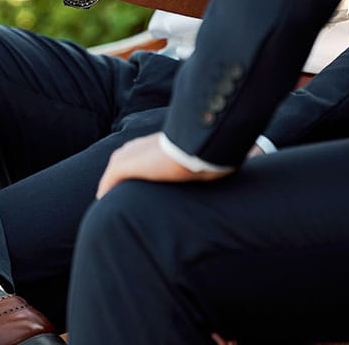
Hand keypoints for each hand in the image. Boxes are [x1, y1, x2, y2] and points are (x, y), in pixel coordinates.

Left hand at [96, 132, 232, 198]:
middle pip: (122, 163)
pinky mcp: (126, 165)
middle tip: (117, 198)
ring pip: (115, 172)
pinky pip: (109, 181)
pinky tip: (104, 202)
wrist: (199, 146)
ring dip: (112, 187)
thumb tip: (244, 158)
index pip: (139, 156)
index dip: (136, 170)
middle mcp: (139, 146)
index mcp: (155, 143)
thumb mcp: (206, 153)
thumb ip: (209, 156)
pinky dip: (106, 190)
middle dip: (119, 178)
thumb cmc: (209, 149)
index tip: (138, 185)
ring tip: (110, 204)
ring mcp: (131, 155)